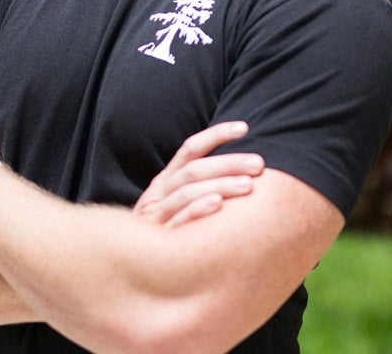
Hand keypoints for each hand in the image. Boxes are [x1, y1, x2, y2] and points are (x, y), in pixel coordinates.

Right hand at [134, 121, 264, 227]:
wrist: (133, 264)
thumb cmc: (169, 231)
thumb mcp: (178, 204)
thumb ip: (201, 186)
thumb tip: (245, 170)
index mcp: (167, 179)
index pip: (191, 148)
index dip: (216, 135)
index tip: (244, 127)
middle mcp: (160, 191)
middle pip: (194, 169)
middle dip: (228, 163)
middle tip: (258, 164)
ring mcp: (156, 213)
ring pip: (187, 191)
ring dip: (220, 185)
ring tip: (248, 185)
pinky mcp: (157, 236)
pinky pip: (178, 220)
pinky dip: (197, 210)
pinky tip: (218, 205)